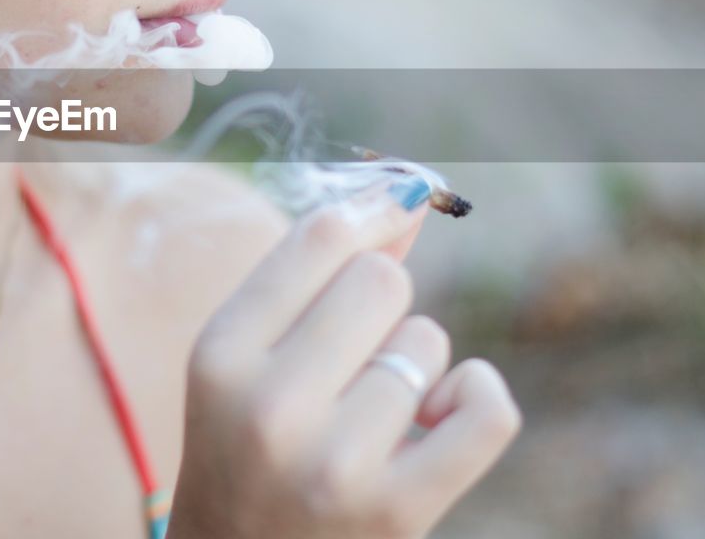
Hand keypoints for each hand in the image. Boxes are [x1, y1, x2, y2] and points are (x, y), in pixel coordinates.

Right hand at [168, 178, 521, 538]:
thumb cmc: (247, 449)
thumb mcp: (248, 360)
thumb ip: (313, 276)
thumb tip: (403, 197)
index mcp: (219, 354)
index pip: (320, 237)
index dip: (374, 209)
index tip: (397, 205)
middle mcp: (269, 405)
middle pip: (381, 279)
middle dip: (381, 303)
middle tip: (353, 355)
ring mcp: (333, 463)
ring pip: (427, 341)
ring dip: (415, 367)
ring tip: (367, 415)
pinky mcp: (396, 512)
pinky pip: (484, 409)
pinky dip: (476, 396)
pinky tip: (443, 413)